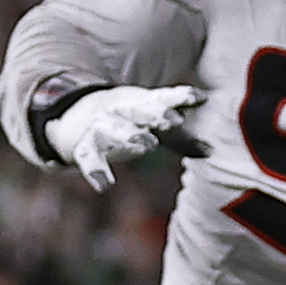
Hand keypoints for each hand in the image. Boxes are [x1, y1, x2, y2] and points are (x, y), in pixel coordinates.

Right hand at [46, 85, 204, 191]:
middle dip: (154, 114)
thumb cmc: (126, 121)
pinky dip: (95, 171)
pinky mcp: (84, 147)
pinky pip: (89, 159)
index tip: (198, 98)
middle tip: (172, 121)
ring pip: (113, 130)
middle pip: (137, 109)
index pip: (163, 98)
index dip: (180, 97)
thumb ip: (180, 138)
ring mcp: (100, 127)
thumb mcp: (151, 123)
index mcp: (139, 102)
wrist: (75, 116)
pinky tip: (104, 187)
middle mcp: (119, 111)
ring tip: (147, 145)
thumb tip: (210, 151)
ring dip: (129, 135)